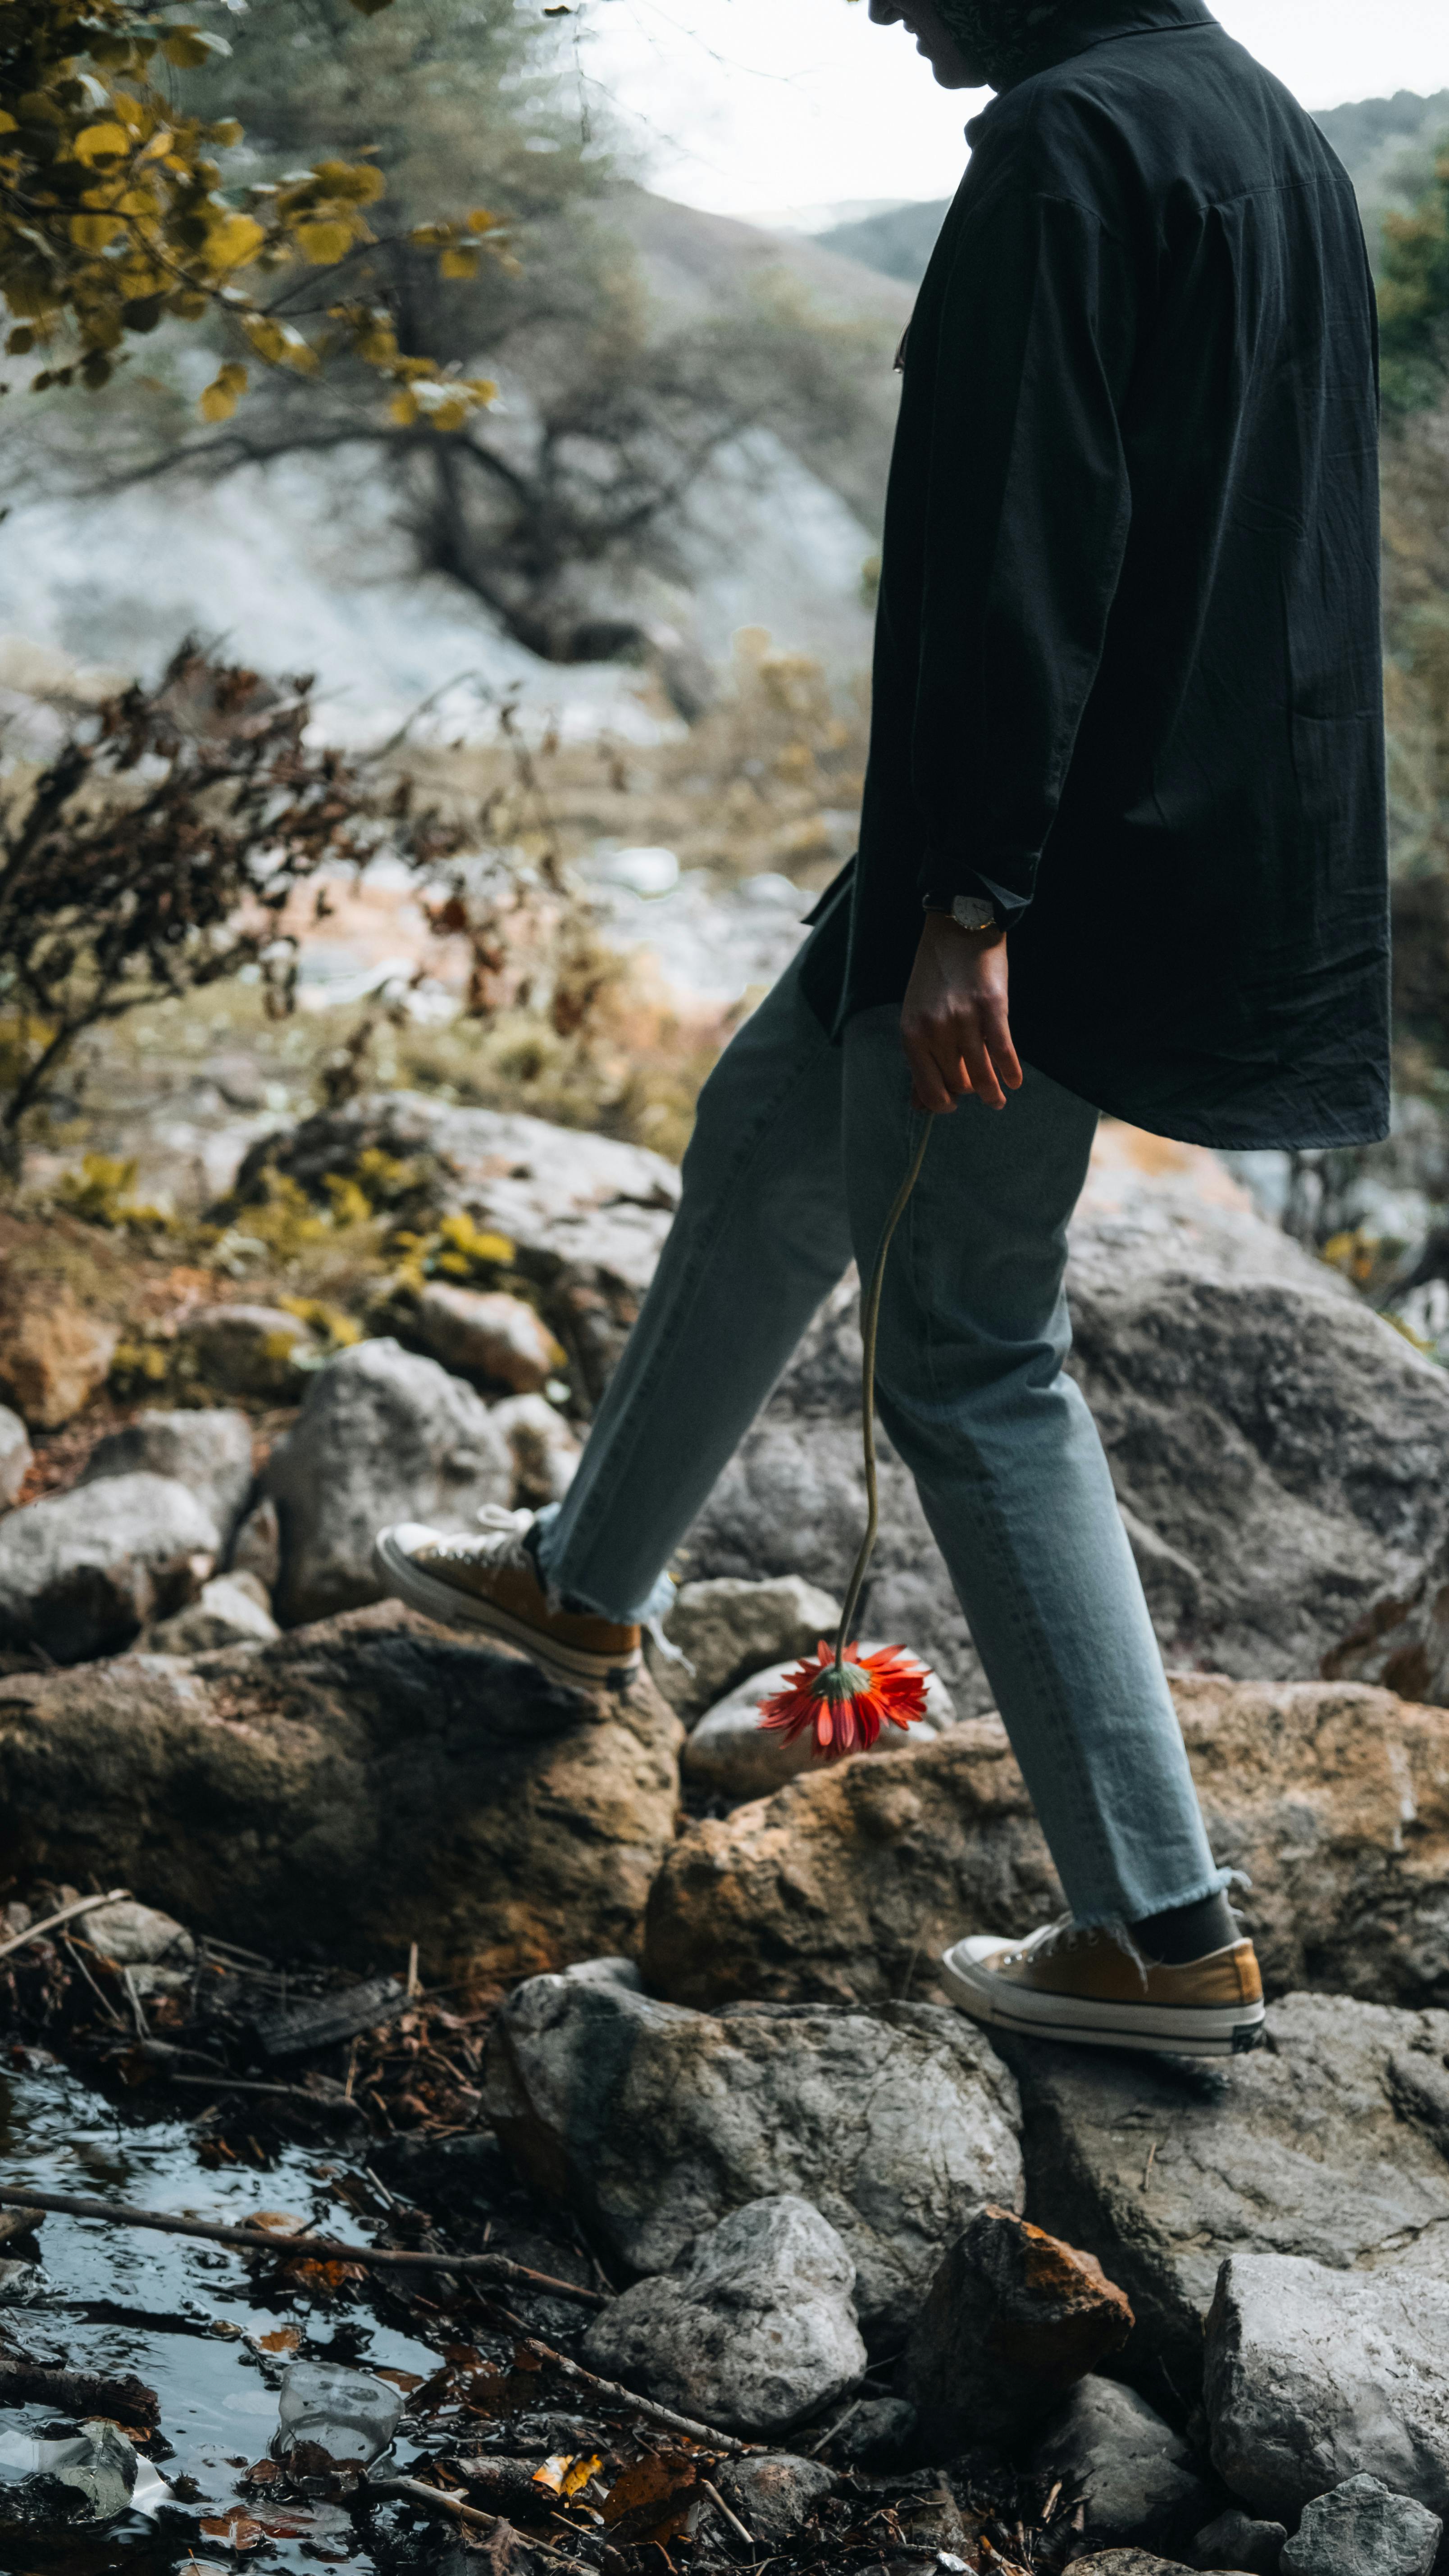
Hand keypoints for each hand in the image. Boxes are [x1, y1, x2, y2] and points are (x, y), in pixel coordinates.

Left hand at [901, 912, 1023, 1112]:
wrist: (958, 930)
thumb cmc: (935, 975)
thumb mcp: (917, 1016)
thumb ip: (919, 1060)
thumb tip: (918, 1105)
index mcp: (911, 1034)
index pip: (929, 1088)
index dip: (943, 1103)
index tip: (952, 1104)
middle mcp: (935, 1030)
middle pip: (958, 1084)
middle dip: (969, 1092)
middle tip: (978, 1090)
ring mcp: (964, 1020)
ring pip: (981, 1075)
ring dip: (992, 1094)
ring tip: (998, 1101)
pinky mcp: (992, 1008)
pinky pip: (1004, 1052)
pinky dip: (1010, 1072)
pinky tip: (1014, 1081)